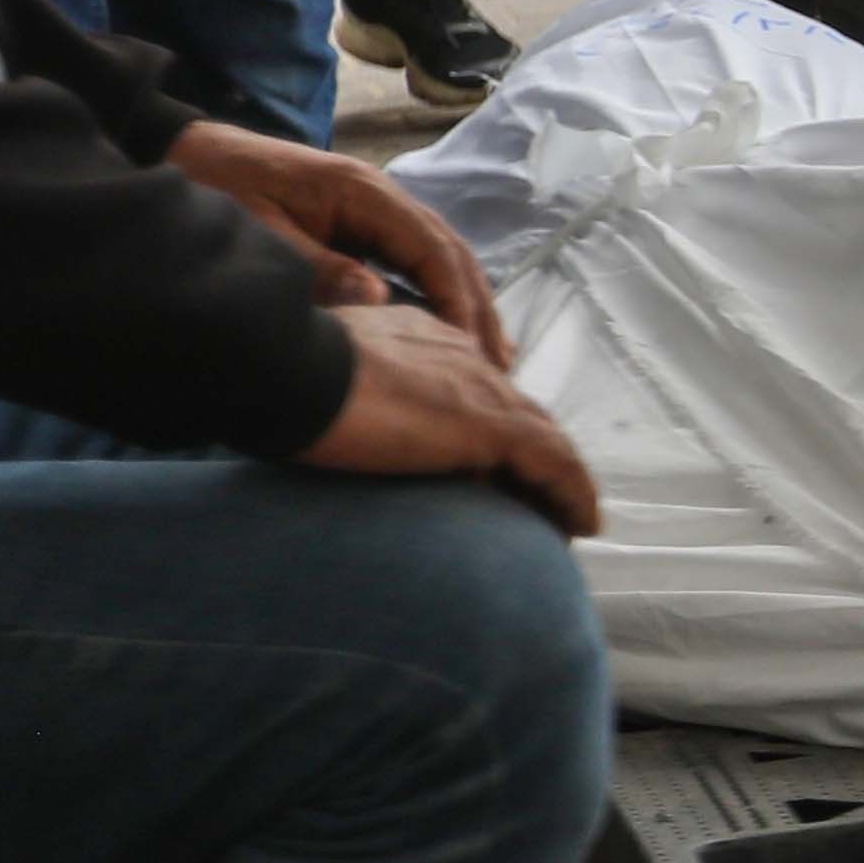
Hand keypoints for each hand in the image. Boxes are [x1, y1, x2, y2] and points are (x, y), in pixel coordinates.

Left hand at [171, 121, 500, 348]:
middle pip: (448, 251)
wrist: (183, 150)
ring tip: (488, 354)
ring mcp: (371, 206)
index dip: (458, 299)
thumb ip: (320, 268)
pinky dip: (438, 292)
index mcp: (362, 192)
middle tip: (500, 365)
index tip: (473, 349)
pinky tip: (446, 326)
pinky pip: (412, 257)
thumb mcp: (262, 233)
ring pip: (437, 254)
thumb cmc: (217, 188)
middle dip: (477, 307)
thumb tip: (382, 303)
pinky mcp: (358, 219)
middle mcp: (379, 195)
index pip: (431, 248)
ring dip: (466, 302)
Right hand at [299, 304, 601, 540]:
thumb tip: (354, 430)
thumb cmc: (281, 380)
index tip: (492, 466)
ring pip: (544, 439)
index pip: (473, 387)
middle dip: (535, 458)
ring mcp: (480, 388)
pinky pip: (554, 464)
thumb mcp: (322, 382)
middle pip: (517, 412)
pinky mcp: (491, 424)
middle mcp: (461, 356)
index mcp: (421, 338)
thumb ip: (352, 396)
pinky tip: (582, 525)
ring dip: (561, 484)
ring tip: (568, 521)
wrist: (285, 371)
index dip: (489, 429)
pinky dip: (572, 494)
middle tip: (542, 502)